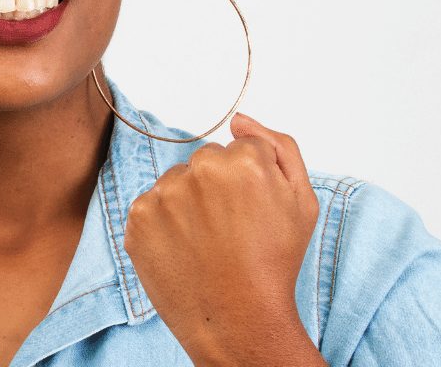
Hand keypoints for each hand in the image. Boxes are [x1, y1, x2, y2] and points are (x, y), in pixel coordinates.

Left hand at [124, 113, 324, 366]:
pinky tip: (183, 248)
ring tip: (206, 242)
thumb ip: (279, 146)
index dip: (249, 181)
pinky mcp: (138, 218)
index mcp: (243, 159)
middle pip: (206, 162)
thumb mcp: (302, 200)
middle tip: (230, 229)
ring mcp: (165, 194)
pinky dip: (164, 224)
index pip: (240, 148)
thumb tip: (239, 120)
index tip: (252, 210)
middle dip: (216, 186)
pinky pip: (151, 205)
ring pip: (177, 182)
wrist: (239, 319)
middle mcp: (200, 168)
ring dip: (187, 202)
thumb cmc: (275, 262)